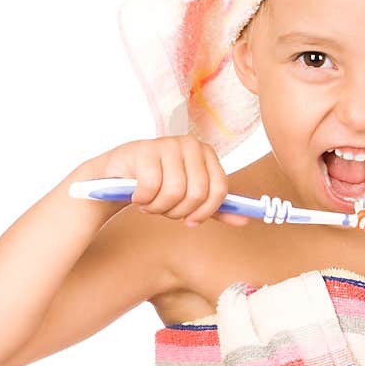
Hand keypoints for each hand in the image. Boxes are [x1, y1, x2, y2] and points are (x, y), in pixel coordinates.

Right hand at [81, 136, 249, 226]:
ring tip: (150, 203)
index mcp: (207, 153)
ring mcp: (168, 144)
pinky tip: (137, 195)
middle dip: (178, 211)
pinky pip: (151, 188)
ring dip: (158, 207)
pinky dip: (143, 200)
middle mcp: (191, 144)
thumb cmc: (159, 185)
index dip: (205, 212)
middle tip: (164, 209)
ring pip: (174, 193)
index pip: (219, 189)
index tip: (190, 221)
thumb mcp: (190, 198)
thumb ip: (216, 208)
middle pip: (197, 193)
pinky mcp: (144, 151)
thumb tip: (245, 221)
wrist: (119, 175)